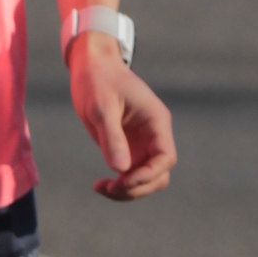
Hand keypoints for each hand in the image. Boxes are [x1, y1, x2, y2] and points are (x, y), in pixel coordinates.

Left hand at [69, 34, 176, 199]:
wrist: (92, 66)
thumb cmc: (98, 80)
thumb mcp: (101, 106)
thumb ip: (112, 136)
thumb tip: (121, 169)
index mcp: (156, 121)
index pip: (165, 158)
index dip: (148, 175)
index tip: (122, 180)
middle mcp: (154, 134)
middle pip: (159, 175)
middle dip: (137, 187)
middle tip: (108, 187)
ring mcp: (143, 143)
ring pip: (147, 179)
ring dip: (128, 190)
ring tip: (101, 187)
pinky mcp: (130, 148)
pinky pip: (132, 175)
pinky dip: (119, 185)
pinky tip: (100, 184)